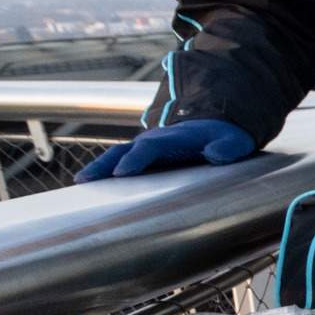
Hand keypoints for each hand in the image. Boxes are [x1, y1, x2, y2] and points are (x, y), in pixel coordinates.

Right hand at [75, 118, 258, 181]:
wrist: (217, 127)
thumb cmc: (226, 137)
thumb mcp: (234, 141)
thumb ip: (227, 148)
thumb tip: (216, 154)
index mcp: (174, 138)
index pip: (150, 148)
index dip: (136, 159)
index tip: (123, 173)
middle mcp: (154, 142)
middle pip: (124, 151)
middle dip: (105, 164)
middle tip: (86, 180)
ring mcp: (146, 149)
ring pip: (117, 156)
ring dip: (99, 169)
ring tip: (80, 183)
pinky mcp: (144, 159)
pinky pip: (121, 164)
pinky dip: (105, 172)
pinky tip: (91, 187)